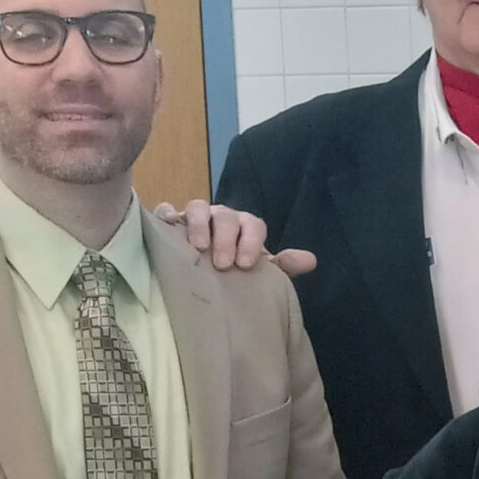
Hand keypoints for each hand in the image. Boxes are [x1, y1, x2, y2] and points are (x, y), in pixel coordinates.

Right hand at [151, 198, 316, 275]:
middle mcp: (223, 217)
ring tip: (198, 248)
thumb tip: (311, 261)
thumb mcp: (259, 271)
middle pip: (227, 217)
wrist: (205, 268)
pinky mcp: (173, 220)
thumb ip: (283, 266)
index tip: (246, 265)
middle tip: (222, 264)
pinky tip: (168, 227)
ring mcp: (197, 216)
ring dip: (199, 225)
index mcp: (246, 227)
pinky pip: (168, 211)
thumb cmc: (235, 268)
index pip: (254, 225)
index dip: (252, 242)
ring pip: (199, 207)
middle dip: (226, 238)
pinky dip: (167, 215)